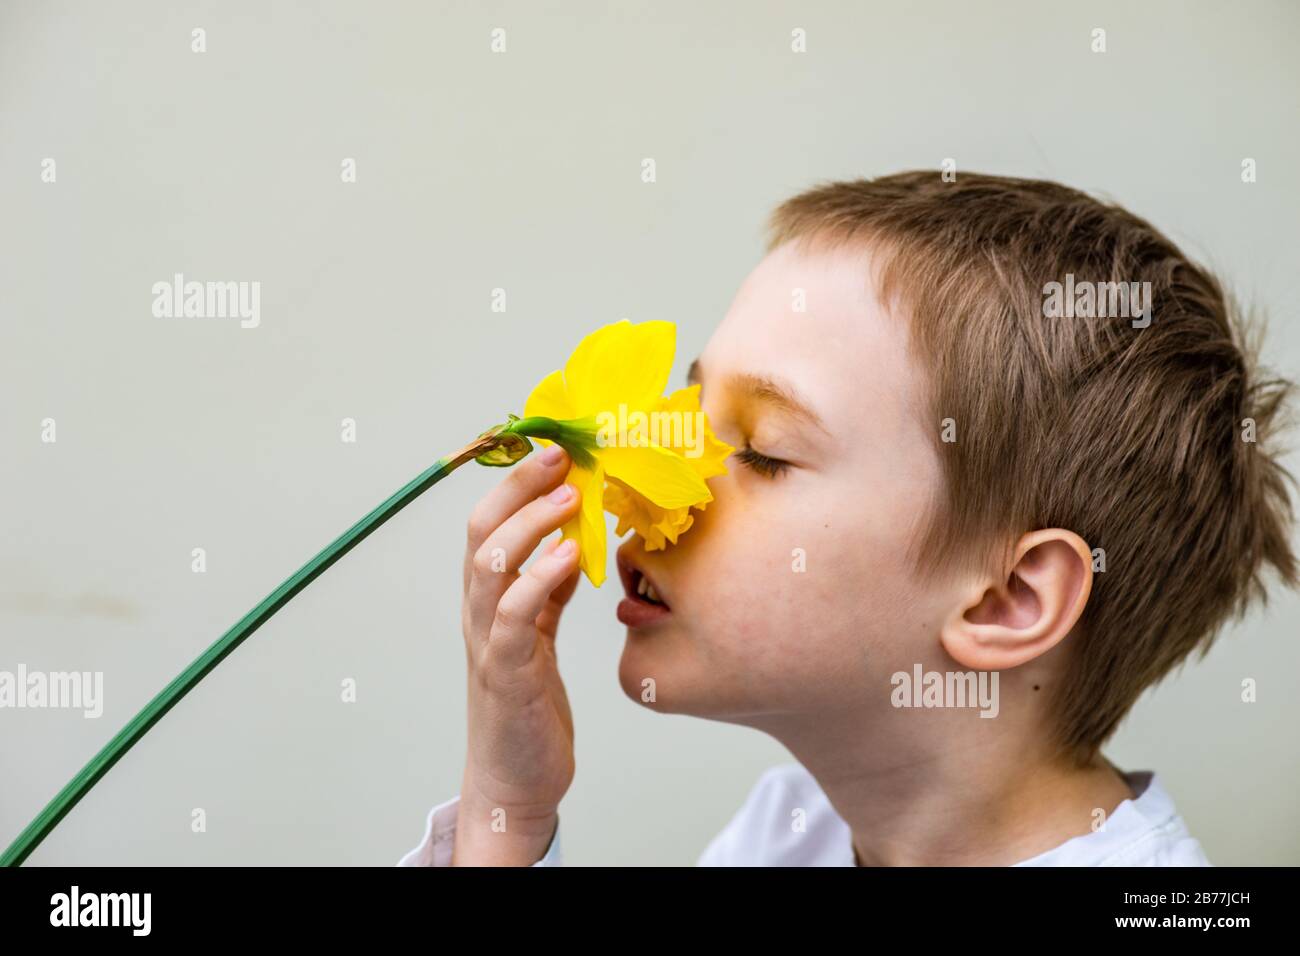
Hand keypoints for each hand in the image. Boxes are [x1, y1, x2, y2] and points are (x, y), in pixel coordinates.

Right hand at [453, 443, 581, 864]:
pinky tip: (571, 557)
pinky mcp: (508, 675)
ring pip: (491, 566)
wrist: (516, 782)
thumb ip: (549, 591)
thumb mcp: (541, 637)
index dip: (514, 483)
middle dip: (517, 486)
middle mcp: (479, 614)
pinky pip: (516, 616)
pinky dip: (541, 579)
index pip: (489, 524)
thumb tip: (569, 542)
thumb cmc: (529, 707)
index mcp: (488, 600)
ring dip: (530, 524)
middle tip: (559, 453)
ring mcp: (489, 643)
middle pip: (482, 532)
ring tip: (570, 495)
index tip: (552, 446)